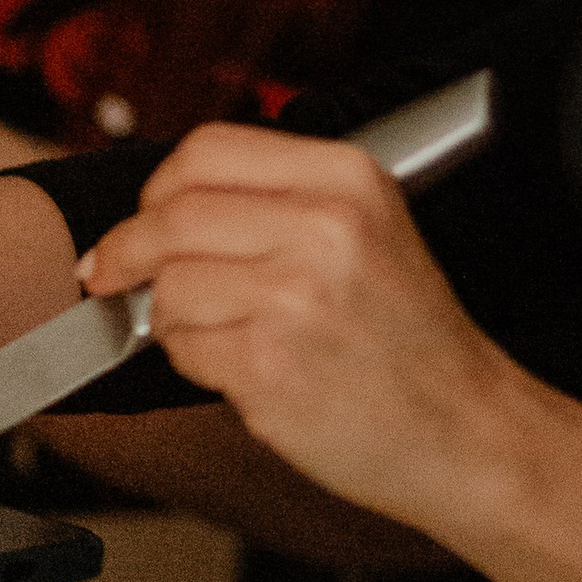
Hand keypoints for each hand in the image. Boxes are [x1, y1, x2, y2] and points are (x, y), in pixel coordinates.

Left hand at [77, 120, 510, 536]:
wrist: (465, 431)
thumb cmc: (412, 342)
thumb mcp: (371, 233)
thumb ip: (281, 201)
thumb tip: (160, 207)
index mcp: (350, 179)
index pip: (207, 150)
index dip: (158, 188)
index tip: (142, 218)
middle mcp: (326, 226)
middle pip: (171, 214)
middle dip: (129, 251)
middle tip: (116, 274)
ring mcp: (296, 296)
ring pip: (169, 284)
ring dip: (172, 316)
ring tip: (224, 334)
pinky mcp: (269, 366)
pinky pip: (182, 348)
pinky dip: (195, 362)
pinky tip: (243, 370)